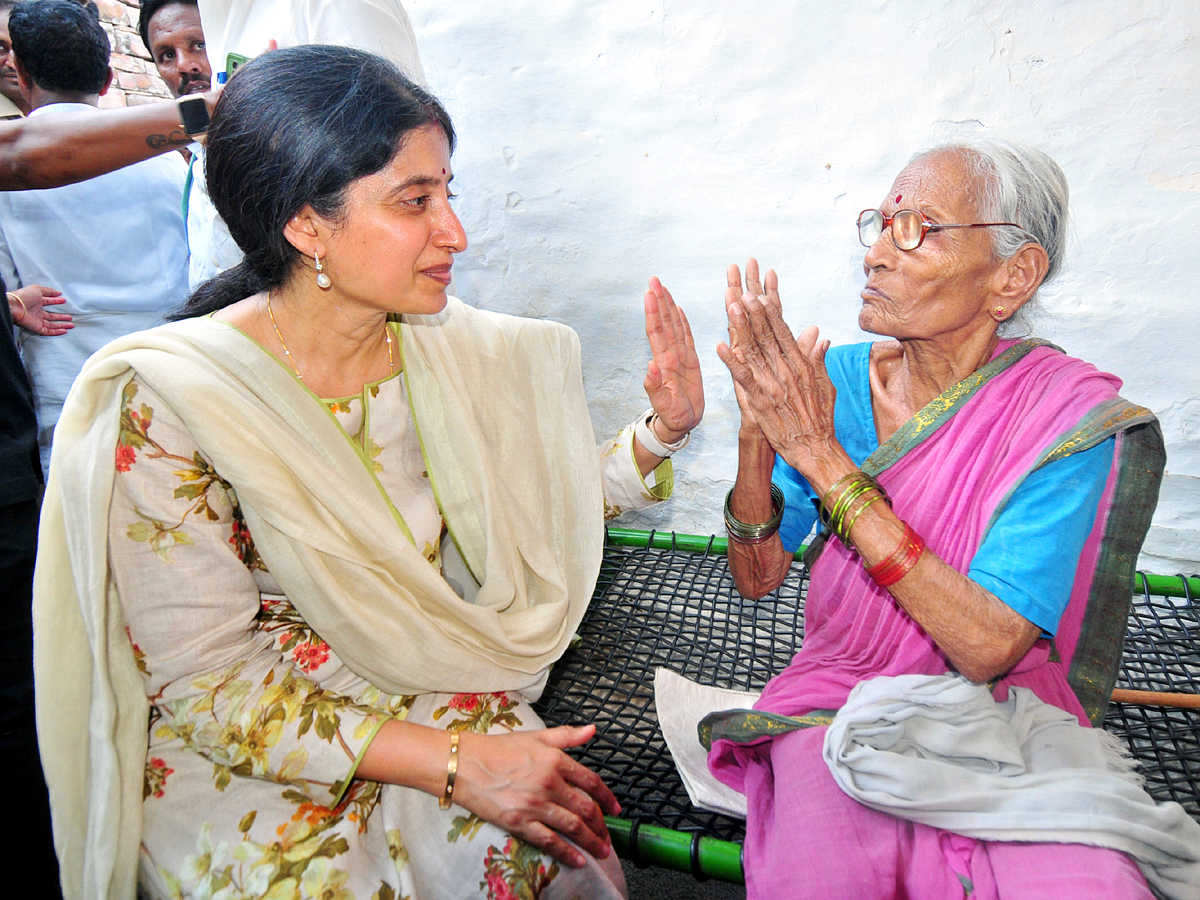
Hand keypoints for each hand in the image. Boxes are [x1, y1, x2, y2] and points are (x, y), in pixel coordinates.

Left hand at [10, 284, 72, 335]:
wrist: (15, 307)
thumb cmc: (24, 297)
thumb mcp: (38, 289)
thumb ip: (49, 291)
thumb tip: (59, 293)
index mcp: (36, 303)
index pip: (48, 303)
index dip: (56, 301)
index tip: (63, 301)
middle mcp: (37, 313)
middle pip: (51, 316)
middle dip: (61, 317)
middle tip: (70, 317)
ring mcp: (37, 321)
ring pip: (52, 325)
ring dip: (62, 325)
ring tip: (72, 324)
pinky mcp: (37, 328)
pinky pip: (48, 331)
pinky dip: (57, 332)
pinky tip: (65, 331)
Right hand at [454, 724, 619, 869]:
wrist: (464, 764)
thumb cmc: (497, 749)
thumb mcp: (535, 736)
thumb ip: (566, 736)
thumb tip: (591, 730)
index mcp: (555, 760)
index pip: (590, 782)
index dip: (607, 797)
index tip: (615, 809)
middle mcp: (549, 783)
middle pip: (585, 808)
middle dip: (602, 825)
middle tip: (609, 836)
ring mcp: (535, 804)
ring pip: (572, 826)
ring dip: (591, 841)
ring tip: (601, 850)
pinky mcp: (520, 822)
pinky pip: (549, 841)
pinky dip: (566, 852)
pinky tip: (578, 860)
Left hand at [643, 276, 702, 441]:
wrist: (681, 424)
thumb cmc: (673, 417)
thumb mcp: (665, 406)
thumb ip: (655, 387)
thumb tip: (650, 366)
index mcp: (664, 364)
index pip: (657, 333)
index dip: (653, 312)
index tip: (649, 293)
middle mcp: (670, 356)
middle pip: (663, 323)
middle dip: (658, 301)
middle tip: (654, 280)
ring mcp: (679, 357)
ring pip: (673, 326)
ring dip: (667, 306)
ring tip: (662, 287)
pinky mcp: (690, 361)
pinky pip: (686, 336)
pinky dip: (682, 321)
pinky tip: (678, 308)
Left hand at [716, 262, 840, 476]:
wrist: (814, 448)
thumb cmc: (820, 420)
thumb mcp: (825, 386)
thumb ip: (819, 360)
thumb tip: (822, 337)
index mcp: (801, 365)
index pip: (784, 333)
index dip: (771, 312)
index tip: (761, 294)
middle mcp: (787, 371)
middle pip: (767, 336)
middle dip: (754, 312)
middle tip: (742, 291)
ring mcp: (773, 385)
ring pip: (754, 351)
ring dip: (742, 327)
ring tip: (731, 306)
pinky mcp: (761, 401)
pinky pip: (744, 377)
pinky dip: (732, 361)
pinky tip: (720, 346)